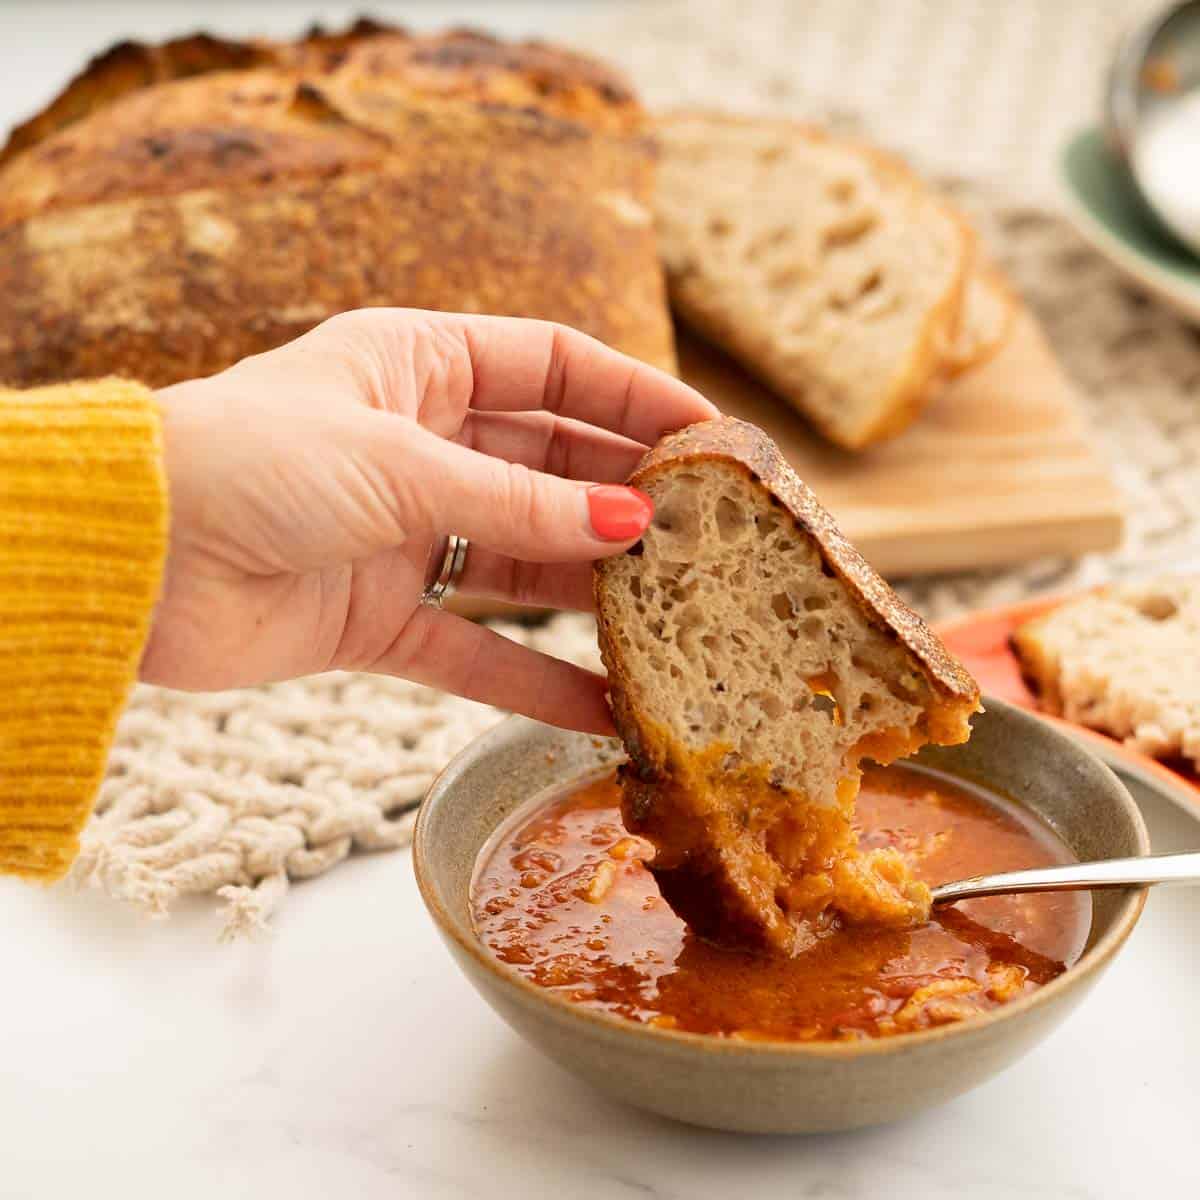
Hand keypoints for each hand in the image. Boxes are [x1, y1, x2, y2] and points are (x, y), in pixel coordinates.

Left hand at [143, 308, 717, 732]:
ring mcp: (406, 533)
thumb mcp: (398, 465)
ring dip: (592, 592)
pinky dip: (532, 680)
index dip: (634, 398)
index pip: (553, 367)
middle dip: (627, 500)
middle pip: (552, 468)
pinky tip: (600, 709)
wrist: (132, 563)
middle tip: (708, 537)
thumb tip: (630, 524)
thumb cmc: (246, 463)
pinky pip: (476, 649)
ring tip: (674, 620)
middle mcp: (421, 444)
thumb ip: (518, 502)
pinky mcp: (381, 616)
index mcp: (419, 365)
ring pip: (525, 562)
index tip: (710, 434)